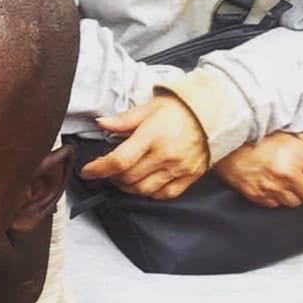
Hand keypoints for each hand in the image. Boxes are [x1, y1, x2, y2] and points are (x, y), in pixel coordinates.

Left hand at [80, 95, 208, 198]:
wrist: (216, 114)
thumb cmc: (180, 109)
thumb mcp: (149, 108)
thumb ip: (124, 120)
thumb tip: (101, 123)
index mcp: (152, 136)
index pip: (119, 160)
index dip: (99, 169)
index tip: (87, 171)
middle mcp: (165, 155)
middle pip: (129, 178)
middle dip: (111, 177)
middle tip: (106, 171)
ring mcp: (179, 168)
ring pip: (144, 190)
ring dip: (127, 187)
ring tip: (122, 177)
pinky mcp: (190, 176)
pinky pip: (165, 194)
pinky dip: (149, 193)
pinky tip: (143, 183)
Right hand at [214, 133, 302, 209]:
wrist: (223, 141)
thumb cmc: (256, 136)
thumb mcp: (289, 139)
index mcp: (300, 156)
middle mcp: (288, 173)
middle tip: (299, 178)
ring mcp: (272, 186)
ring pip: (295, 203)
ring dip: (292, 194)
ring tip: (279, 179)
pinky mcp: (257, 195)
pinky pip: (275, 205)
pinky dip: (275, 197)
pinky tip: (267, 183)